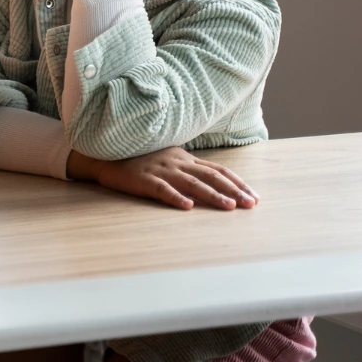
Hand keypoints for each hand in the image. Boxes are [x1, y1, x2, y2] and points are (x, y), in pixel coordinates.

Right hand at [67, 146, 257, 210]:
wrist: (106, 154)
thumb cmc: (139, 158)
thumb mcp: (168, 158)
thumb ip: (188, 168)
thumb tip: (213, 180)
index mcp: (185, 159)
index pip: (218, 170)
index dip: (237, 183)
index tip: (255, 196)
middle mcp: (177, 163)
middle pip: (211, 176)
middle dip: (234, 191)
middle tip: (251, 204)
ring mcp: (160, 170)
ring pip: (192, 183)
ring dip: (212, 195)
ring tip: (229, 206)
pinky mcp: (143, 179)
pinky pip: (162, 189)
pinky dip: (175, 197)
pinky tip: (187, 207)